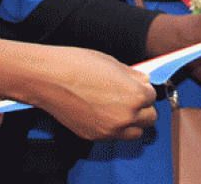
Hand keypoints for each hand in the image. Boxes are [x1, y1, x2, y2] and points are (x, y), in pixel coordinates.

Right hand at [24, 46, 156, 140]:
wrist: (48, 78)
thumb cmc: (77, 65)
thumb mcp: (112, 63)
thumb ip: (132, 75)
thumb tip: (144, 80)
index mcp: (134, 96)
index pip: (152, 96)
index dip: (143, 88)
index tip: (135, 84)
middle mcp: (125, 117)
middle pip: (149, 118)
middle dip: (143, 107)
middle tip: (130, 97)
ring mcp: (109, 130)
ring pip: (135, 133)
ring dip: (132, 122)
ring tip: (119, 108)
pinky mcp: (94, 136)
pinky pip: (113, 137)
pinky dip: (114, 128)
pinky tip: (103, 114)